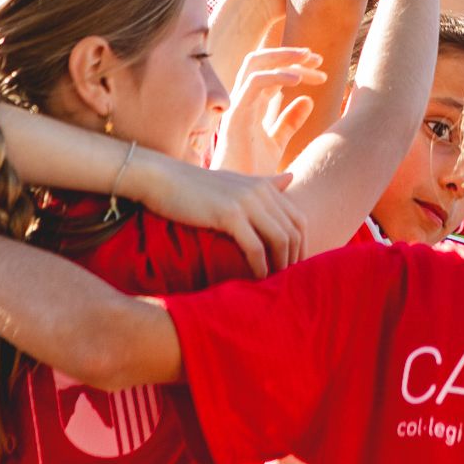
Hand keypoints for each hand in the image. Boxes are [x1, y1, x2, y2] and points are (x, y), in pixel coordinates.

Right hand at [132, 156, 304, 279]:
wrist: (162, 179)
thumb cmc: (195, 186)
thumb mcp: (234, 182)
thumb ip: (263, 183)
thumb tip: (290, 178)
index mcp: (265, 185)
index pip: (299, 220)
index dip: (301, 247)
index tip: (295, 270)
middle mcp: (261, 190)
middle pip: (293, 231)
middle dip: (295, 259)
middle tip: (288, 283)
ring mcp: (247, 201)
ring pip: (279, 239)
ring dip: (280, 266)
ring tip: (274, 285)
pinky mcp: (229, 214)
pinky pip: (255, 246)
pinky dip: (260, 266)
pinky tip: (258, 279)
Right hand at [213, 45, 326, 178]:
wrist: (237, 202)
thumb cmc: (250, 175)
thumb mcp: (274, 144)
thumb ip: (288, 122)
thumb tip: (308, 100)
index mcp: (250, 105)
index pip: (272, 74)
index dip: (296, 68)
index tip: (322, 71)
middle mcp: (241, 102)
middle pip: (261, 62)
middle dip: (288, 54)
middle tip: (316, 56)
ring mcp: (236, 107)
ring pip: (254, 64)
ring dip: (283, 56)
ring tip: (309, 59)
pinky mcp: (234, 117)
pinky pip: (252, 84)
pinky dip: (275, 76)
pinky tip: (298, 81)